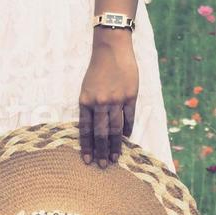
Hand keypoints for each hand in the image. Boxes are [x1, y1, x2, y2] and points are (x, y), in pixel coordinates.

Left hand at [79, 28, 138, 167]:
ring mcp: (116, 100)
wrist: (112, 48)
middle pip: (101, 133)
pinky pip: (129, 117)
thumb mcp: (86, 88)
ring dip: (115, 146)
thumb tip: (93, 129)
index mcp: (85, 102)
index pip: (85, 130)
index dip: (86, 147)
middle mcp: (100, 103)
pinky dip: (128, 130)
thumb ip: (89, 108)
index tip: (87, 160)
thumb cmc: (97, 69)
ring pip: (115, 129)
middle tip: (102, 166)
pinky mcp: (130, 95)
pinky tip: (126, 139)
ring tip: (114, 158)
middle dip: (101, 151)